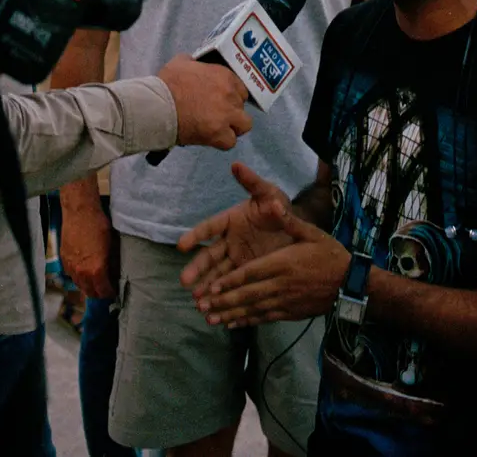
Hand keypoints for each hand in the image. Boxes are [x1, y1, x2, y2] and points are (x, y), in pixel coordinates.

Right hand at [59, 202, 116, 300]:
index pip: (103, 291)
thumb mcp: (112, 245)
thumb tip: (115, 273)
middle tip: (106, 287)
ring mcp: (71, 267)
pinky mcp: (64, 260)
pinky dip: (79, 277)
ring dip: (88, 286)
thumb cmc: (98, 225)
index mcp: (96, 270)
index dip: (110, 293)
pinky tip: (84, 269)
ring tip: (96, 279)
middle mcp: (81, 272)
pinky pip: (72, 275)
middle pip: (90, 293)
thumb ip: (112, 263)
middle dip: (99, 292)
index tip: (114, 290)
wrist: (80, 212)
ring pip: (80, 285)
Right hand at [158, 55, 251, 149]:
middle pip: (242, 105)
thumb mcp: (181, 62)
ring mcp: (226, 116)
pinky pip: (230, 142)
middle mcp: (230, 95)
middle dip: (232, 109)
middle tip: (218, 113)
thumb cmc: (167, 83)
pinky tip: (211, 138)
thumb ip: (194, 63)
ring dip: (234, 126)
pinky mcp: (218, 134)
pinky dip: (222, 141)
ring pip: (244, 124)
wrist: (158, 106)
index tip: (221, 99)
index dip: (232, 94)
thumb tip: (194, 65)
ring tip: (220, 128)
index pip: (241, 88)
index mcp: (224, 76)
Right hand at [178, 162, 293, 297]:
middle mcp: (229, 240)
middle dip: (197, 268)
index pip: (210, 227)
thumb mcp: (268, 194)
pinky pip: (231, 285)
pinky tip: (214, 310)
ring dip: (206, 286)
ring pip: (218, 273)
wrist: (294, 229)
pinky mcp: (245, 272)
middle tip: (185, 281)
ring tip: (197, 302)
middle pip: (209, 255)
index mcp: (230, 219)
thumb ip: (253, 183)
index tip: (182, 245)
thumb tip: (237, 165)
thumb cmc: (277, 206)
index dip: (196, 235)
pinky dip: (222, 296)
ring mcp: (236, 258)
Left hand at [194, 208, 350, 327]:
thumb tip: (274, 204)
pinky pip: (264, 318)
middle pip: (247, 294)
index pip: (251, 273)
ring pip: (253, 309)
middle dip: (223, 301)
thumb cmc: (330, 254)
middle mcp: (280, 285)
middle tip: (201, 306)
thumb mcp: (311, 233)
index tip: (212, 286)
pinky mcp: (289, 313)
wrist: (350, 284)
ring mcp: (284, 301)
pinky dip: (247, 321)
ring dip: (230, 315)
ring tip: (210, 319)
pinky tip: (232, 324)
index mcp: (283, 263)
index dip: (231, 281)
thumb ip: (289, 221)